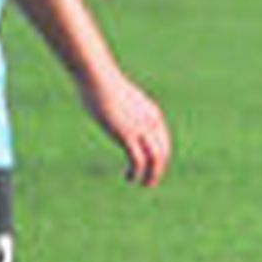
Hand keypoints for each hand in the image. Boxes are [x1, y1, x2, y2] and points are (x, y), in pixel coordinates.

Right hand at [80, 71, 170, 186]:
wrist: (98, 77)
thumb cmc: (101, 84)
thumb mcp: (117, 98)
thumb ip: (120, 109)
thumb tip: (111, 112)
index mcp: (151, 113)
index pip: (163, 140)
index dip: (160, 157)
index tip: (152, 167)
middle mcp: (151, 122)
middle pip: (163, 151)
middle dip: (158, 169)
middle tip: (150, 182)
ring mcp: (140, 128)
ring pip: (155, 159)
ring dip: (151, 175)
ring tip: (144, 184)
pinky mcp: (126, 135)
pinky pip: (137, 160)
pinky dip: (136, 173)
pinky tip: (130, 178)